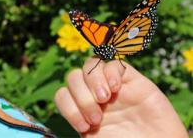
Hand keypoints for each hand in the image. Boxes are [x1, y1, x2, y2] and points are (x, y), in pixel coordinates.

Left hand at [54, 57, 187, 137]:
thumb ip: (81, 133)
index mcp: (82, 111)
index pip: (62, 95)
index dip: (68, 107)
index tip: (84, 127)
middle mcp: (94, 96)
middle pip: (72, 78)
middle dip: (80, 97)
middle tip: (96, 118)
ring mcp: (112, 86)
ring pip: (90, 66)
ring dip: (92, 81)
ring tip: (104, 99)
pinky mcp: (132, 80)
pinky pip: (114, 63)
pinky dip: (110, 72)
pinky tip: (115, 88)